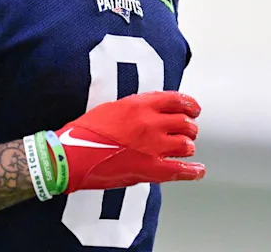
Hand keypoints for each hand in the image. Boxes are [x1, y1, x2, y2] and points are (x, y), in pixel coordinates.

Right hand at [55, 91, 204, 193]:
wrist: (72, 156)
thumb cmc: (84, 133)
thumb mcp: (111, 108)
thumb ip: (135, 107)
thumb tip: (150, 111)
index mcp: (140, 105)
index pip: (176, 99)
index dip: (190, 104)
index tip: (193, 108)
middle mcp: (150, 123)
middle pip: (185, 122)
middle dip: (189, 127)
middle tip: (188, 130)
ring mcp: (153, 147)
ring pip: (186, 144)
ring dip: (187, 146)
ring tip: (185, 148)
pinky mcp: (151, 169)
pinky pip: (181, 170)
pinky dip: (193, 171)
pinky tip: (198, 170)